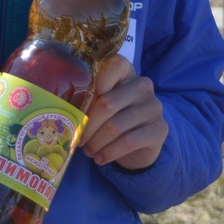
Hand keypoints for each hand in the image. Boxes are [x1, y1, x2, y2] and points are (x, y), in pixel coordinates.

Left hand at [78, 56, 167, 170]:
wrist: (142, 142)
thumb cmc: (114, 116)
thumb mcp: (102, 102)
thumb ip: (89, 97)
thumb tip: (64, 110)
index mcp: (127, 72)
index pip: (113, 65)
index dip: (93, 83)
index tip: (79, 104)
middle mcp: (143, 86)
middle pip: (107, 103)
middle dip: (88, 126)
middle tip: (78, 139)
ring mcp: (153, 107)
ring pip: (115, 126)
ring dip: (97, 143)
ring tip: (88, 152)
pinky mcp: (160, 130)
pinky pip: (128, 142)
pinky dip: (109, 153)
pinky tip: (101, 158)